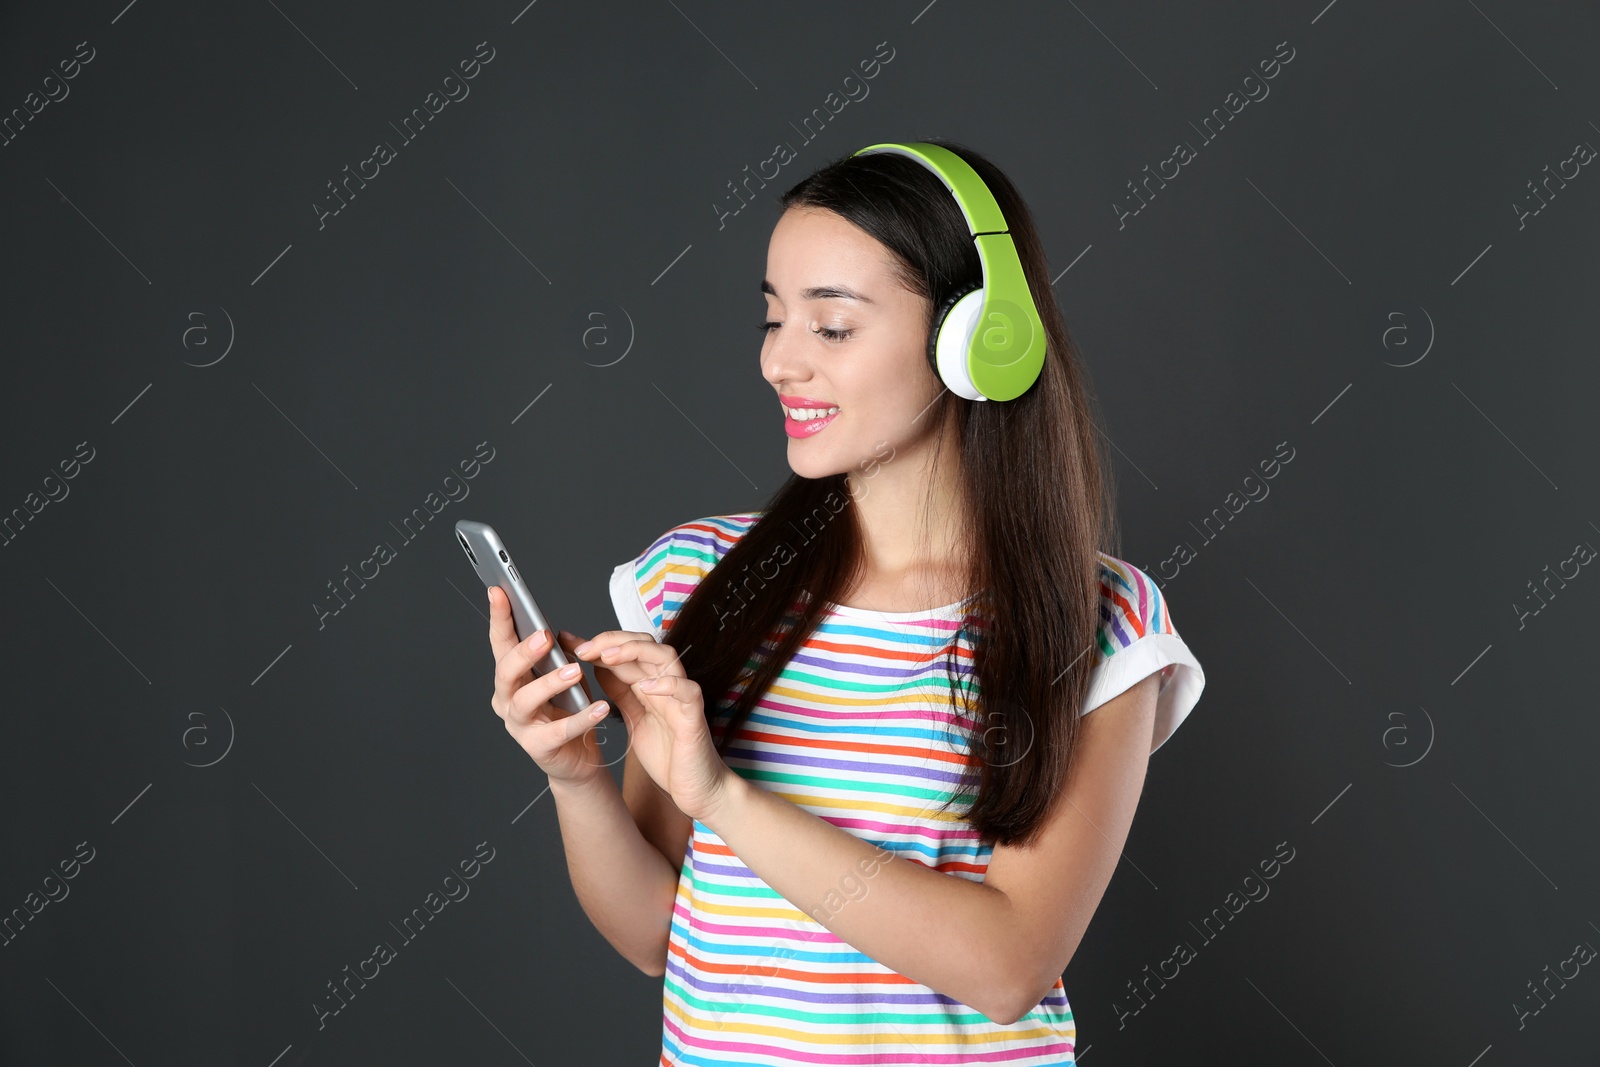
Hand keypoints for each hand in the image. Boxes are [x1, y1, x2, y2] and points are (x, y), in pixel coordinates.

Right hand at [486, 586, 609, 785]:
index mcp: (510, 678)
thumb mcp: (565, 677)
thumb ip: (557, 656)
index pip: (501, 643)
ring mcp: (519, 726)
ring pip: (526, 700)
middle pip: (505, 671)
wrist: (578, 758)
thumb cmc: (568, 710)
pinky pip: (559, 731)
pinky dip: (581, 718)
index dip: (499, 617)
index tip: (498, 590)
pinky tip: (600, 707)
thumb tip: (557, 631)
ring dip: (549, 683)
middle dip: (522, 652)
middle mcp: (507, 700)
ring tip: (574, 670)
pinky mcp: (538, 748)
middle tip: (543, 637)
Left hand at [569, 630, 739, 822]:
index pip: (628, 651)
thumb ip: (622, 692)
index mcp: (653, 685)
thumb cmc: (668, 755)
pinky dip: (666, 684)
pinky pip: (687, 691)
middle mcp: (668, 685)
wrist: (695, 788)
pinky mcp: (694, 718)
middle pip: (647, 644)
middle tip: (584, 649)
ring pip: (666, 658)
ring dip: (636, 651)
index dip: (600, 643)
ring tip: (607, 657)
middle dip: (614, 640)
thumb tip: (598, 668)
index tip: (570, 643)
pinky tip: (644, 686)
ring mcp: (683, 698)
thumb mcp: (635, 718)